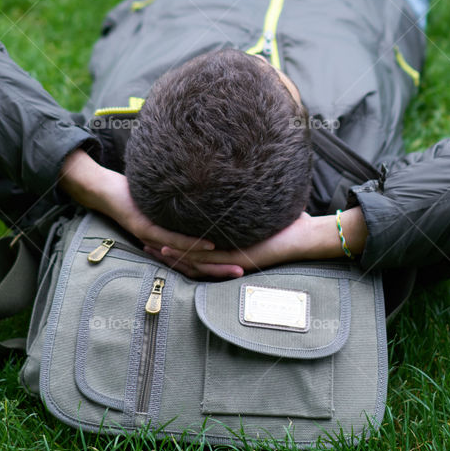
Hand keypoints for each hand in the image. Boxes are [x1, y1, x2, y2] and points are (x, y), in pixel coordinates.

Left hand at [59, 149, 242, 278]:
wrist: (102, 191)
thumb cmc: (135, 196)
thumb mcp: (163, 206)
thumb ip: (181, 212)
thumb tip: (206, 208)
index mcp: (166, 244)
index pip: (197, 261)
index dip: (220, 266)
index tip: (245, 267)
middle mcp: (161, 247)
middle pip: (195, 266)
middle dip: (222, 271)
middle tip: (246, 273)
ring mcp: (154, 240)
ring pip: (187, 257)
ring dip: (213, 263)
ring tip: (236, 265)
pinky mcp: (147, 228)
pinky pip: (172, 238)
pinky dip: (192, 244)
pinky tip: (210, 245)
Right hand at [144, 211, 326, 280]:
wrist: (307, 236)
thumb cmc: (290, 226)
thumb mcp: (266, 215)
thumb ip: (253, 207)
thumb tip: (249, 188)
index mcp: (233, 253)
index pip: (197, 254)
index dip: (175, 249)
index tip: (155, 240)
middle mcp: (229, 260)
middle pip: (189, 262)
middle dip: (164, 254)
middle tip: (142, 245)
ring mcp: (232, 261)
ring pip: (192, 262)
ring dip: (169, 255)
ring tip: (147, 245)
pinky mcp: (237, 257)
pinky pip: (205, 258)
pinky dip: (185, 252)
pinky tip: (166, 246)